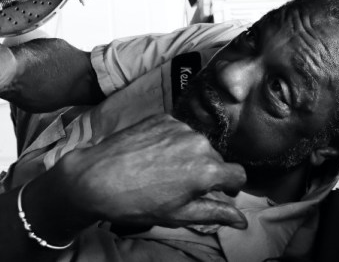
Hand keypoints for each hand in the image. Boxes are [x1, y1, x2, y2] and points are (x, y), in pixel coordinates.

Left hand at [56, 113, 246, 228]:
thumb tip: (242, 220)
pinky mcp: (161, 117)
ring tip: (164, 171)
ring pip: (196, 143)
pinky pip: (177, 130)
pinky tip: (153, 156)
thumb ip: (215, 213)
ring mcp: (178, 126)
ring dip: (188, 155)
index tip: (221, 193)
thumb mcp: (179, 215)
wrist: (96, 178)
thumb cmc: (137, 202)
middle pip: (216, 158)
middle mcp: (198, 142)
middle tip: (183, 186)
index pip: (237, 175)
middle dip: (206, 171)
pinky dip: (172, 142)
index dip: (230, 187)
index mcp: (207, 169)